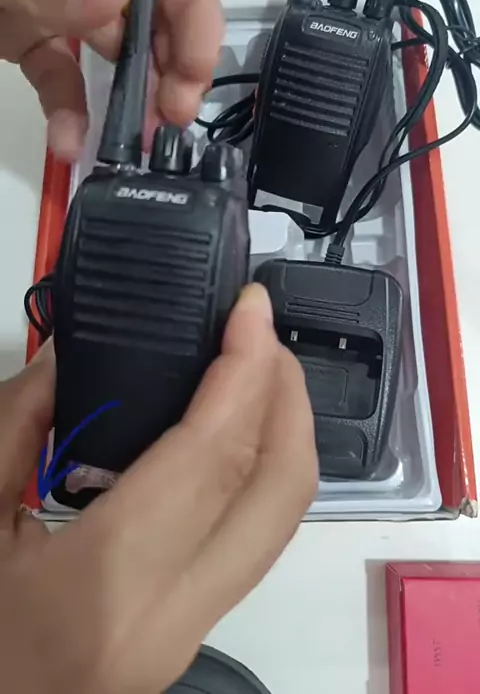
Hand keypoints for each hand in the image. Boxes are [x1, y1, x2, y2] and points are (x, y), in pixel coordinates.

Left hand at [0, 0, 222, 158]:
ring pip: (108, 42)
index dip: (196, 9)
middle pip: (149, 0)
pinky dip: (67, 107)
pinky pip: (57, 68)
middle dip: (169, 61)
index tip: (194, 74)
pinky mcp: (19, 25)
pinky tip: (71, 143)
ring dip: (127, 93)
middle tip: (171, 118)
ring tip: (136, 141)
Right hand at [0, 285, 316, 693]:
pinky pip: (259, 539)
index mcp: (107, 581)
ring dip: (285, 431)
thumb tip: (75, 350)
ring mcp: (195, 631)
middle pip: (278, 489)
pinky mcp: (197, 632)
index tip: (251, 309)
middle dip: (287, 393)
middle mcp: (175, 614)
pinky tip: (233, 432)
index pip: (211, 457)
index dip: (243, 371)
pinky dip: (264, 471)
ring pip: (283, 519)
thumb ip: (19, 423)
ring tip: (251, 368)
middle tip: (258, 332)